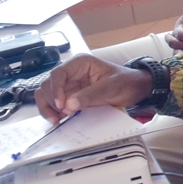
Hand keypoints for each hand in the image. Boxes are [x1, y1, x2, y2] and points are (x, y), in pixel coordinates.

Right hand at [35, 54, 151, 122]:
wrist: (135, 89)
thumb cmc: (125, 82)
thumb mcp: (110, 87)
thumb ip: (90, 95)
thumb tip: (69, 105)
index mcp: (79, 63)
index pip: (58, 74)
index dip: (55, 89)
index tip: (61, 105)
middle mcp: (71, 73)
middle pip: (48, 84)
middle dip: (51, 100)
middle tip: (64, 114)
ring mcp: (69, 85)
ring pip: (47, 94)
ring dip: (48, 107)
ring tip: (57, 120)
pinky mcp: (71, 96)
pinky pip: (55, 103)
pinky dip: (54, 111)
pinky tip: (60, 119)